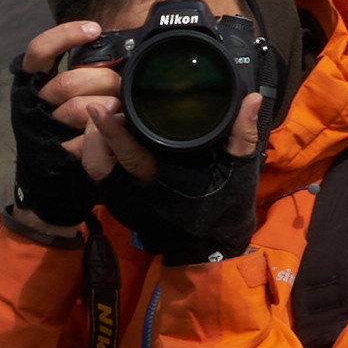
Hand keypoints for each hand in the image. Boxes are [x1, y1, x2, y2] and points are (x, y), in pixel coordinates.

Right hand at [9, 21, 120, 226]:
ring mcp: (44, 129)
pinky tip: (116, 124)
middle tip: (121, 86)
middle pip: (69, 82)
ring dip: (106, 106)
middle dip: (103, 81)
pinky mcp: (59, 153)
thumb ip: (81, 74)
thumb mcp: (68, 95)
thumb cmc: (66, 128)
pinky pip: (84, 141)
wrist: (53, 179)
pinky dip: (103, 132)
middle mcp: (33, 103)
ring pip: (79, 109)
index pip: (41, 51)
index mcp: (32, 83)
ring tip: (121, 106)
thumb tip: (110, 49)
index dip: (65, 36)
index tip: (94, 31)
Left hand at [85, 94, 263, 264]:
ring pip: (94, 167)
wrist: (212, 247)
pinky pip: (101, 172)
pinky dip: (100, 150)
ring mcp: (124, 199)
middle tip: (106, 103)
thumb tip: (253, 99)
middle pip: (97, 162)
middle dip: (94, 132)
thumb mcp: (239, 173)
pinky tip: (109, 130)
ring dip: (94, 140)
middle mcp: (135, 193)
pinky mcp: (121, 200)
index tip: (102, 107)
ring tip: (108, 113)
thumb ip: (243, 136)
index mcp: (160, 185)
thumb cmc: (225, 210)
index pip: (127, 155)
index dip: (111, 131)